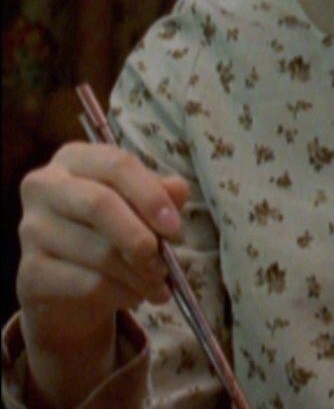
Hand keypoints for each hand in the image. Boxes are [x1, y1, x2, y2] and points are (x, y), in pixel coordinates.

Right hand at [16, 142, 189, 405]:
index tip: (179, 223)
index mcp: (77, 161)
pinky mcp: (28, 274)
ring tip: (162, 285)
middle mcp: (43, 188)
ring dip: (139, 272)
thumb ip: (164, 197)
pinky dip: (121, 293)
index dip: (149, 192)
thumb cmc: (118, 238)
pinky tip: (138, 298)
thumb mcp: (145, 213)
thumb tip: (180, 191)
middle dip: (142, 233)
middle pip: (98, 203)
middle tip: (170, 257)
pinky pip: (85, 283)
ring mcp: (29, 231)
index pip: (114, 162)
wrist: (74, 292)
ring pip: (96, 250)